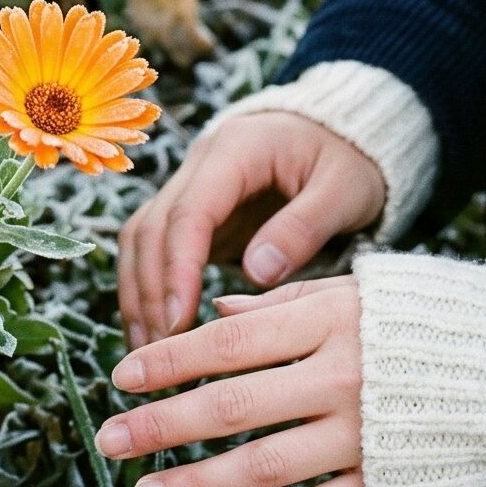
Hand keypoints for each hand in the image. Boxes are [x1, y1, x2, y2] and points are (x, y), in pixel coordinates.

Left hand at [94, 276, 364, 486]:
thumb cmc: (422, 326)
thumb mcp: (354, 294)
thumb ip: (283, 304)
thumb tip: (217, 314)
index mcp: (326, 321)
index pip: (226, 341)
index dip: (168, 360)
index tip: (120, 375)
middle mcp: (338, 378)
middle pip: (231, 404)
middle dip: (161, 425)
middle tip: (108, 440)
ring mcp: (362, 436)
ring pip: (262, 466)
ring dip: (196, 483)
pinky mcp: (387, 485)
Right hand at [116, 112, 385, 346]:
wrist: (339, 135)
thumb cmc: (346, 160)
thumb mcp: (343, 189)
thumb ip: (303, 227)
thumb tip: (257, 272)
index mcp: (236, 150)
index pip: (190, 211)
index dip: (178, 268)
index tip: (178, 321)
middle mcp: (200, 164)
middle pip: (153, 227)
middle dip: (151, 290)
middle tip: (161, 351)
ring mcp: (191, 187)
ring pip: (142, 238)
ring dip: (139, 293)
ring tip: (149, 351)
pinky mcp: (194, 214)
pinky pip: (155, 249)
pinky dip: (148, 289)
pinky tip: (156, 332)